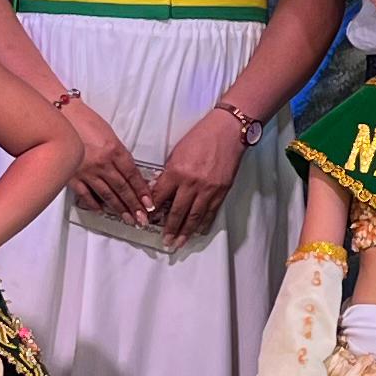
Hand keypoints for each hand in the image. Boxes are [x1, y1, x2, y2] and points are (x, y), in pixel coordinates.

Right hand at [60, 98, 146, 222]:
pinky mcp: (72, 175)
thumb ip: (118, 154)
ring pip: (107, 194)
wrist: (60, 114)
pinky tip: (101, 210)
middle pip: (122, 188)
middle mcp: (102, 162)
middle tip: (142, 219)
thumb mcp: (109, 134)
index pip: (133, 175)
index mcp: (114, 150)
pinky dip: (94, 203)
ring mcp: (87, 171)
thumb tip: (128, 173)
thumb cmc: (84, 120)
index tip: (149, 204)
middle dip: (134, 205)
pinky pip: (85, 194)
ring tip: (128, 218)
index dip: (142, 191)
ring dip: (119, 208)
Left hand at [146, 109, 250, 250]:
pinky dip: (204, 223)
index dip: (153, 210)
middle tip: (165, 241)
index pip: (160, 197)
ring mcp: (207, 189)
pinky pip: (210, 212)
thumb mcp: (177, 152)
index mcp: (176, 172)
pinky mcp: (221, 191)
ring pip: (194, 216)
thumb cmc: (201, 137)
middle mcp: (191, 184)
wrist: (228, 132)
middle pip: (177, 212)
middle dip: (169, 229)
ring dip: (185, 232)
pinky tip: (198, 232)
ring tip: (179, 243)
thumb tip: (160, 190)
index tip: (148, 220)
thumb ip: (169, 173)